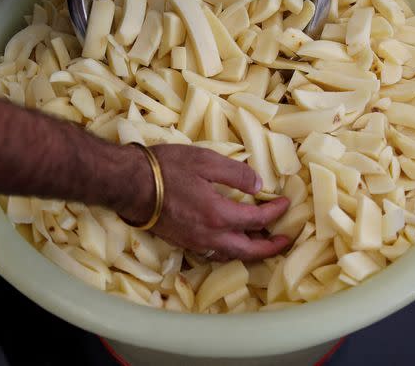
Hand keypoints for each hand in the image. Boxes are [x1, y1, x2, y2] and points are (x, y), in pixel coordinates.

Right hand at [119, 144, 290, 260]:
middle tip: (285, 239)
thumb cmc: (166, 168)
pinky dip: (230, 249)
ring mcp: (195, 242)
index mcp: (219, 215)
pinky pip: (215, 252)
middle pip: (248, 250)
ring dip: (251, 250)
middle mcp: (209, 236)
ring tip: (263, 241)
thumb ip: (236, 174)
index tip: (286, 202)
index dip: (275, 212)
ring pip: (231, 254)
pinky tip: (232, 240)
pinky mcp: (183, 242)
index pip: (257, 220)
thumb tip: (258, 186)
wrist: (128, 184)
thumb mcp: (205, 161)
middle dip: (270, 247)